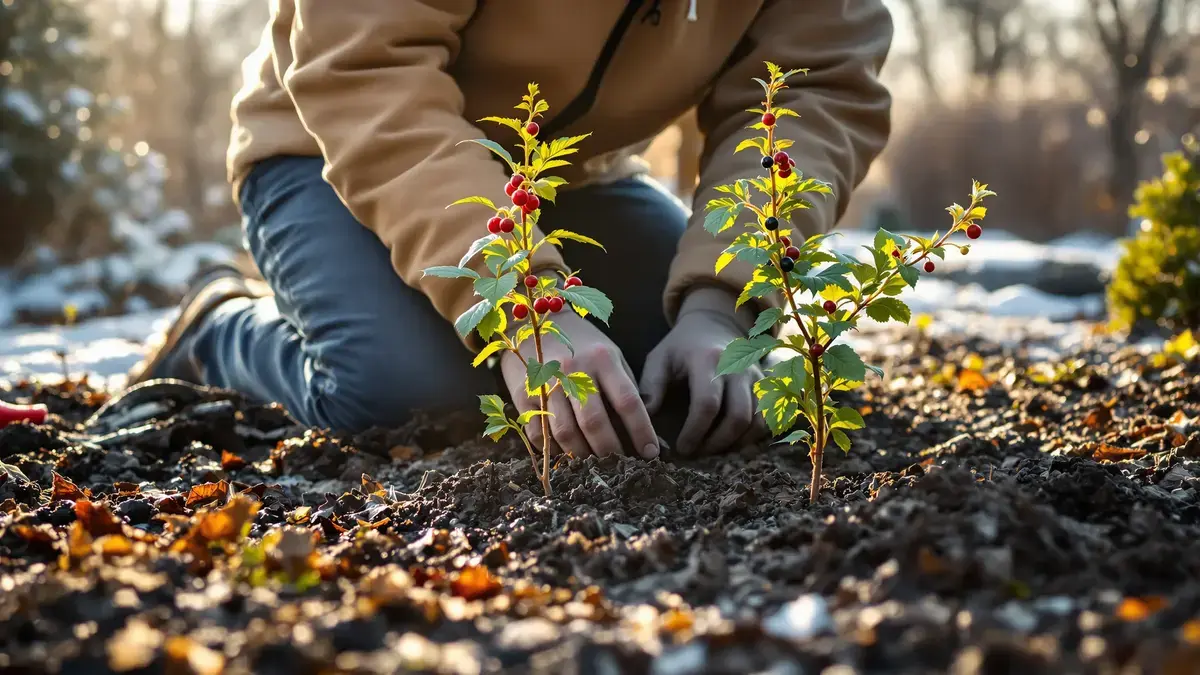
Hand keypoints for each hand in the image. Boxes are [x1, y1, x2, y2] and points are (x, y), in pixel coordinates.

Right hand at [501, 310, 659, 459]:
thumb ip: (626, 389)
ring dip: (582, 455)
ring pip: (565, 432)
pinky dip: (553, 449)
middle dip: (610, 451)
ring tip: (594, 464)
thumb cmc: (584, 345)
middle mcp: (573, 370)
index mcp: (602, 359)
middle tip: (619, 466)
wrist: (537, 321)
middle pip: (594, 422)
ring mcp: (545, 382)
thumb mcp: (611, 356)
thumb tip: (645, 431)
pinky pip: (539, 433)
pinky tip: (566, 453)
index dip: (641, 431)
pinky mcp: (523, 394)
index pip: (627, 401)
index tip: (650, 453)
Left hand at [640, 288, 768, 455]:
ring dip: (737, 443)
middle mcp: (738, 367)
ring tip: (713, 450)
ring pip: (757, 421)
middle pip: (738, 416)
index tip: (681, 449)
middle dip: (717, 443)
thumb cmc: (681, 347)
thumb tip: (643, 423)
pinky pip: (768, 419)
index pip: (707, 404)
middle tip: (697, 453)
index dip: (695, 432)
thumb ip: (651, 388)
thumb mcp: (659, 359)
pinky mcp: (766, 385)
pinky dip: (754, 437)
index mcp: (708, 359)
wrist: (713, 324)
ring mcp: (755, 376)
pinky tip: (733, 443)